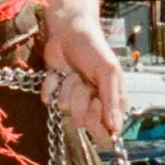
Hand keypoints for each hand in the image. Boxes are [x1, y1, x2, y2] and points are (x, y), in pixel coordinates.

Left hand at [40, 3, 123, 140]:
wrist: (69, 30)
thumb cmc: (93, 47)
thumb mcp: (107, 71)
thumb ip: (112, 101)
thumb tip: (115, 129)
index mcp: (112, 102)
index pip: (106, 133)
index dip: (98, 121)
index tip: (96, 102)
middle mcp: (93, 104)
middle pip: (83, 124)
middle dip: (80, 100)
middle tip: (84, 82)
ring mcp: (73, 99)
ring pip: (64, 109)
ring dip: (68, 87)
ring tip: (74, 72)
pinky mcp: (55, 92)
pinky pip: (48, 98)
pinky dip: (52, 83)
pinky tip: (59, 71)